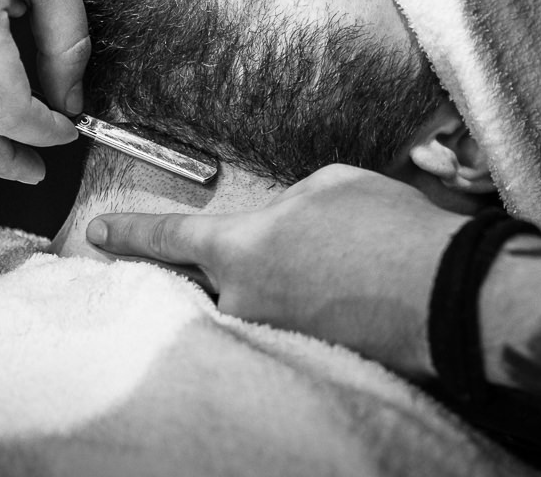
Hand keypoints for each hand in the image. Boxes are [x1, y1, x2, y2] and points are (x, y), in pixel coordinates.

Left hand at [87, 164, 468, 376]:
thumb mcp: (329, 185)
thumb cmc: (385, 227)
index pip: (170, 238)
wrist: (442, 291)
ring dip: (292, 281)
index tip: (98, 234)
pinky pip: (295, 322)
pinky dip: (315, 304)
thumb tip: (284, 224)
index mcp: (241, 247)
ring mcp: (276, 334)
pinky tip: (352, 290)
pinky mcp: (309, 356)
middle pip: (218, 279)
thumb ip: (287, 204)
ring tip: (346, 266)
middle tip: (306, 249)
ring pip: (262, 301)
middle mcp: (245, 299)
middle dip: (250, 260)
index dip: (132, 233)